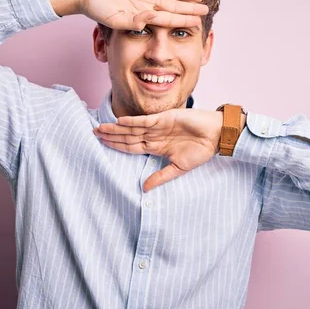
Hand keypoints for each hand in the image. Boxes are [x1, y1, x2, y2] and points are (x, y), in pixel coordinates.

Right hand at [71, 0, 208, 29]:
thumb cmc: (95, 9)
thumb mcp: (115, 20)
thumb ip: (134, 21)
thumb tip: (154, 18)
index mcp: (141, 13)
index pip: (167, 17)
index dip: (183, 19)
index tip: (198, 21)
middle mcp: (143, 0)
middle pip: (172, 4)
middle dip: (188, 7)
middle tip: (205, 8)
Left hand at [93, 109, 224, 191]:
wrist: (216, 137)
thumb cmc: (201, 151)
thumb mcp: (178, 169)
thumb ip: (161, 177)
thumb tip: (144, 189)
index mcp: (156, 147)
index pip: (131, 147)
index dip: (116, 145)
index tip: (102, 144)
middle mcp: (154, 136)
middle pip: (127, 136)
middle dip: (111, 135)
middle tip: (93, 133)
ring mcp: (158, 127)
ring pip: (132, 128)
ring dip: (117, 128)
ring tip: (101, 127)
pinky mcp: (165, 118)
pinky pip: (146, 121)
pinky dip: (133, 122)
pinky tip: (120, 122)